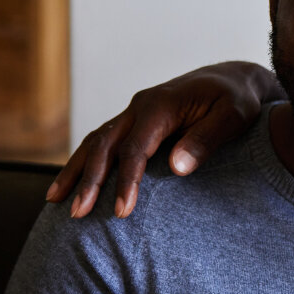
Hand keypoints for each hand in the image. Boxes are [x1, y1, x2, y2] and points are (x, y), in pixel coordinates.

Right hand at [47, 61, 279, 217]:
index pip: (135, 148)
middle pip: (105, 144)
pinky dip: (86, 161)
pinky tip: (74, 182)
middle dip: (88, 180)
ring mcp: (135, 112)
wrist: (234, 79)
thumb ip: (206, 139)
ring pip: (96, 141)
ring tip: (56, 201)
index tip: (122, 211)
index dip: (127, 180)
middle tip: (77, 213)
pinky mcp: (136, 121)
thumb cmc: (237, 99)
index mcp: (161, 105)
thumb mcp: (234, 116)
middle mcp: (140, 106)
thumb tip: (177, 167)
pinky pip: (104, 141)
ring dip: (76, 170)